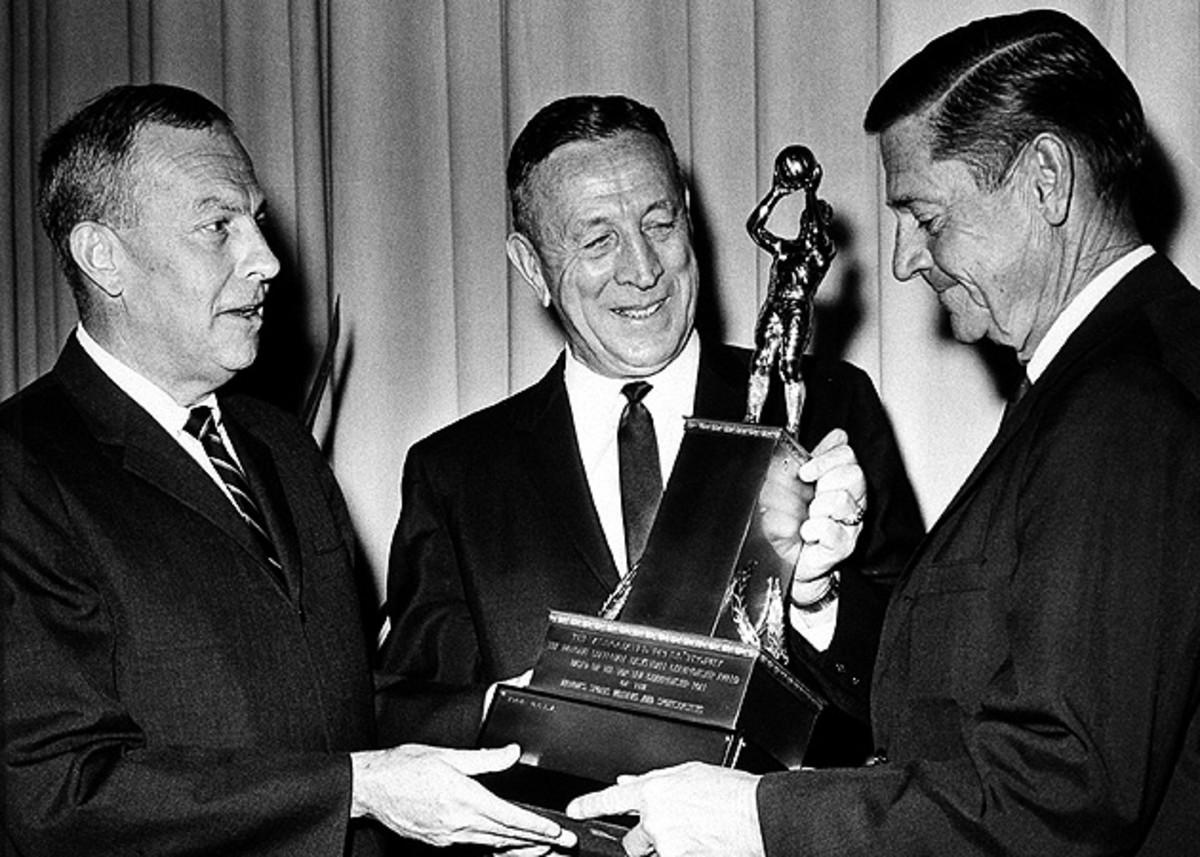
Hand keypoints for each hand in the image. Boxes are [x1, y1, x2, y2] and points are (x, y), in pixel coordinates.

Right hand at [350, 743, 575, 850]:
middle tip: (565, 845)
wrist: (372, 787)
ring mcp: (450, 836)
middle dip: (540, 842)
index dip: (538, 827)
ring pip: (495, 845)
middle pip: (509, 836)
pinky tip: (508, 848)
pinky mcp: (441, 841)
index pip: (512, 818)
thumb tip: (512, 752)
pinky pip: (477, 847)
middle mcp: (460, 823)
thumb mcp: (448, 755)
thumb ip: (485, 758)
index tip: (558, 832)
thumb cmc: (404, 767)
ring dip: (522, 849)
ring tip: (545, 851)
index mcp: (465, 799)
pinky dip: (498, 848)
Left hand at [566, 762, 763, 856]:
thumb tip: (629, 781)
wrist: (758, 816)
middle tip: (672, 831)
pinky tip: (703, 844)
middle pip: (634, 839)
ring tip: (697, 834)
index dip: (589, 805)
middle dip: (646, 839)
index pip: (611, 799)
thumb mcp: (691, 774)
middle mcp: (655, 819)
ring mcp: (666, 844)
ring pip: (655, 853)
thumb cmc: (733, 792)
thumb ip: (656, 780)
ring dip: (667, 849)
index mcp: (655, 790)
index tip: (575, 810)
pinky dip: (684, 853)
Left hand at [793, 429, 866, 597]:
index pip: (848, 456)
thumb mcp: (791, 485)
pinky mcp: (841, 547)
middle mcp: (850, 501)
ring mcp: (848, 525)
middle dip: (826, 481)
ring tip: (808, 516)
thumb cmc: (789, 523)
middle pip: (854, 475)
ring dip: (819, 506)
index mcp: (839, 481)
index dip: (827, 458)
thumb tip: (836, 435)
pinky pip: (832, 531)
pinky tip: (806, 533)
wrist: (783, 561)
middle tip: (810, 495)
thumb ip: (808, 457)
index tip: (806, 471)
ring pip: (844, 501)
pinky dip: (815, 529)